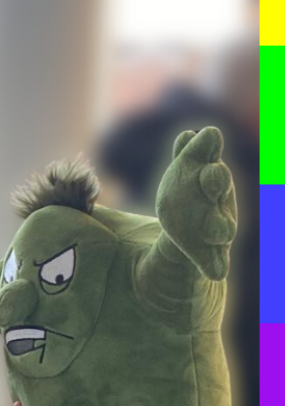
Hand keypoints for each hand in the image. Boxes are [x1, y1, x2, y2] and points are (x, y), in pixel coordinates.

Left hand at [156, 126, 236, 280]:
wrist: (185, 231)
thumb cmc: (185, 196)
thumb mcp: (182, 175)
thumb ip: (187, 155)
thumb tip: (188, 134)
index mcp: (206, 175)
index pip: (205, 156)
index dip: (205, 147)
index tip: (207, 133)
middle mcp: (216, 198)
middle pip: (218, 185)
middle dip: (215, 179)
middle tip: (212, 174)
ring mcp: (218, 226)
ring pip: (222, 227)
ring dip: (217, 226)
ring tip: (215, 230)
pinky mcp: (213, 255)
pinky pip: (216, 262)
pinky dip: (215, 266)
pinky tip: (215, 272)